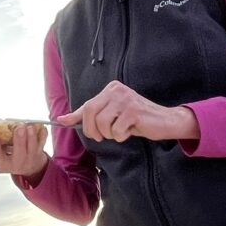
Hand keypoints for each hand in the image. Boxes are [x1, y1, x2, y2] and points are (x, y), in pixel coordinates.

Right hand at [0, 122, 48, 182]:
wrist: (28, 166)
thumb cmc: (8, 156)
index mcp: (2, 165)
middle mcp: (16, 164)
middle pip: (19, 153)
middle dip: (19, 140)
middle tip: (18, 127)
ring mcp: (30, 158)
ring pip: (33, 147)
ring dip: (31, 135)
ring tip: (28, 126)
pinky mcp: (40, 152)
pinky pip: (43, 142)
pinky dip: (42, 133)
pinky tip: (38, 126)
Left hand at [61, 81, 197, 143]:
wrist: (163, 121)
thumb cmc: (136, 119)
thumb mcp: (112, 114)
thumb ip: (89, 115)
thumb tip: (63, 119)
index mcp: (111, 89)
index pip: (88, 105)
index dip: (75, 117)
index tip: (62, 121)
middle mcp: (117, 90)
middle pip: (91, 113)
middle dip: (93, 130)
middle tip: (102, 136)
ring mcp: (126, 99)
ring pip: (103, 124)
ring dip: (110, 134)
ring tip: (121, 131)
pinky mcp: (134, 111)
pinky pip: (117, 130)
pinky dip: (122, 136)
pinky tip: (131, 130)